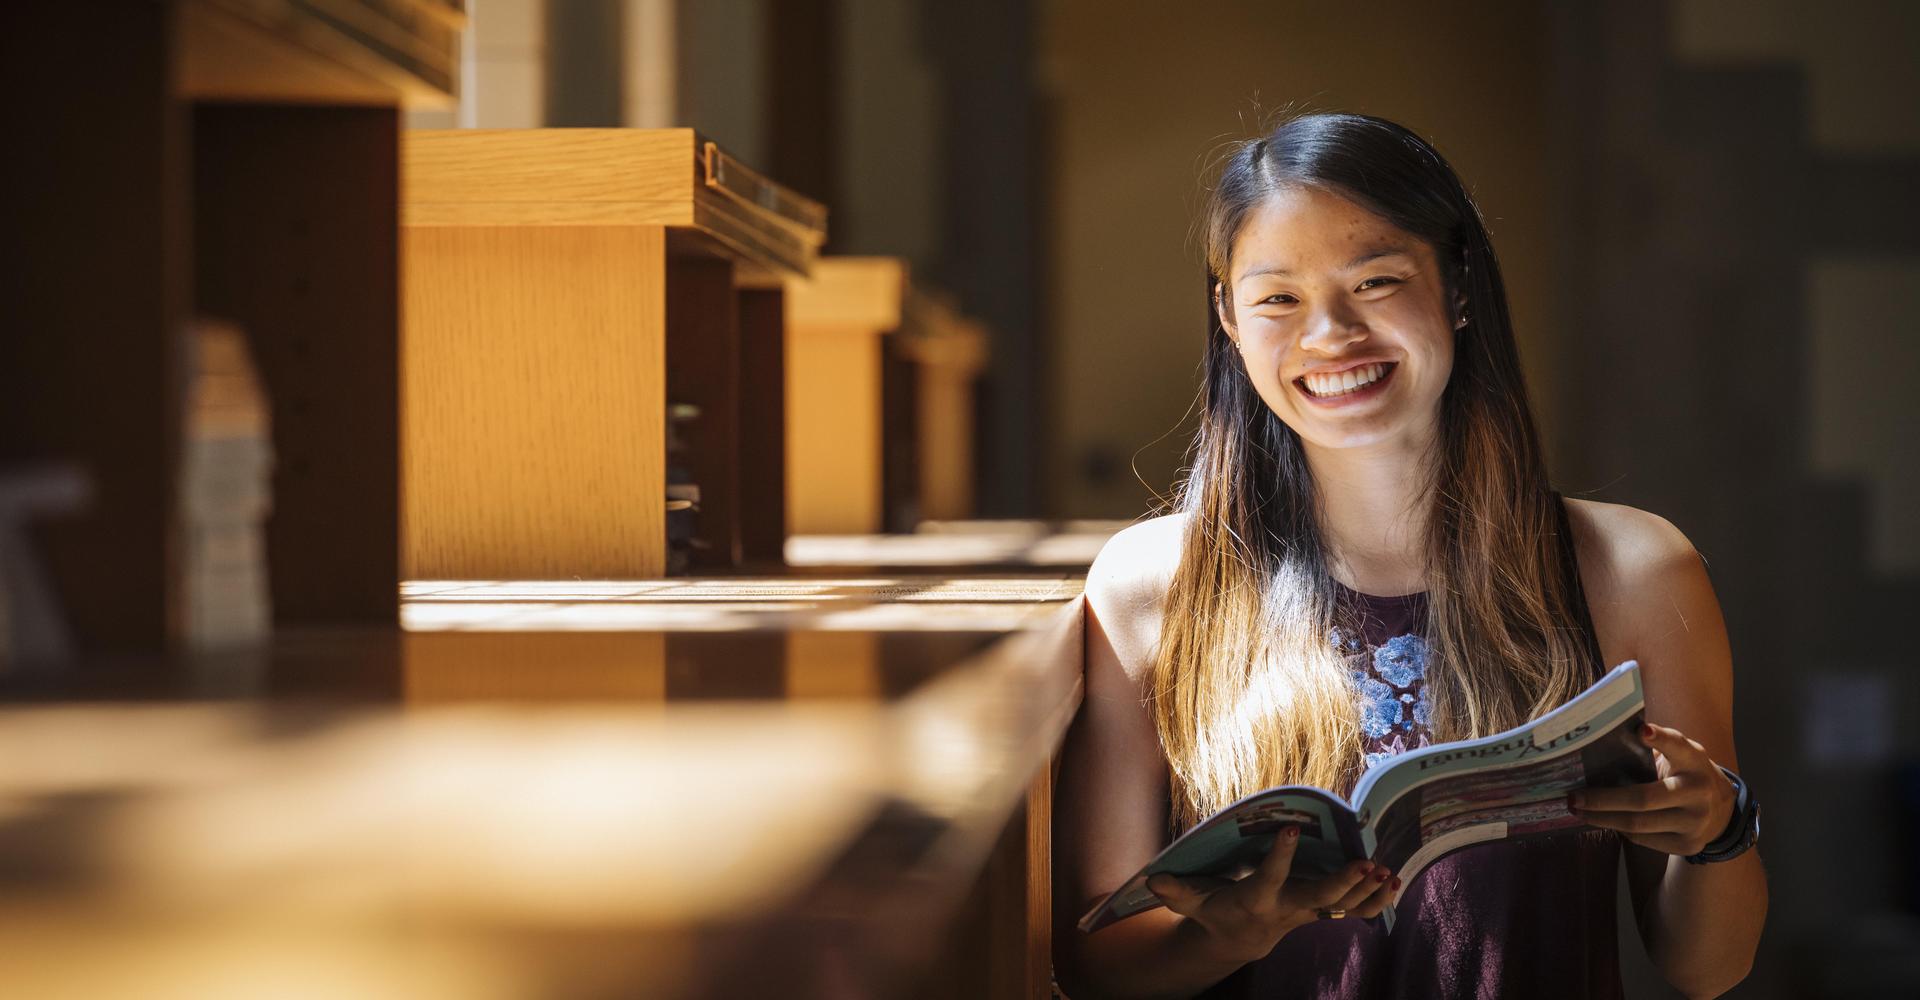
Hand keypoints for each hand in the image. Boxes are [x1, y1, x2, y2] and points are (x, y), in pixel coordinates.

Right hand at [1144, 825, 1399, 963]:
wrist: (1239, 940)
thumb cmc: (1214, 911)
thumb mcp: (1191, 902)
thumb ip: (1176, 890)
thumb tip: (1152, 879)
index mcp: (1255, 901)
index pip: (1268, 879)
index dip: (1279, 857)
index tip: (1289, 829)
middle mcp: (1287, 909)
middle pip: (1319, 900)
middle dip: (1343, 883)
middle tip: (1365, 863)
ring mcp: (1309, 913)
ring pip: (1344, 907)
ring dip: (1368, 891)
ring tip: (1387, 871)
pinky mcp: (1322, 912)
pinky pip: (1355, 911)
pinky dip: (1376, 900)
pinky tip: (1394, 882)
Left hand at [1568, 722, 1737, 855]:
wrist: (1721, 810)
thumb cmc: (1683, 773)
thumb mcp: (1679, 755)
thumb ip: (1654, 746)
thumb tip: (1602, 737)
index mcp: (1694, 760)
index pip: (1678, 746)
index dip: (1661, 739)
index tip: (1641, 730)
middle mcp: (1698, 791)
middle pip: (1643, 798)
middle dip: (1603, 799)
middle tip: (1573, 797)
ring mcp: (1695, 821)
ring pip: (1638, 823)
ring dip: (1602, 818)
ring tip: (1578, 811)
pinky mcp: (1688, 845)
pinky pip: (1643, 839)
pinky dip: (1620, 829)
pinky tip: (1604, 821)